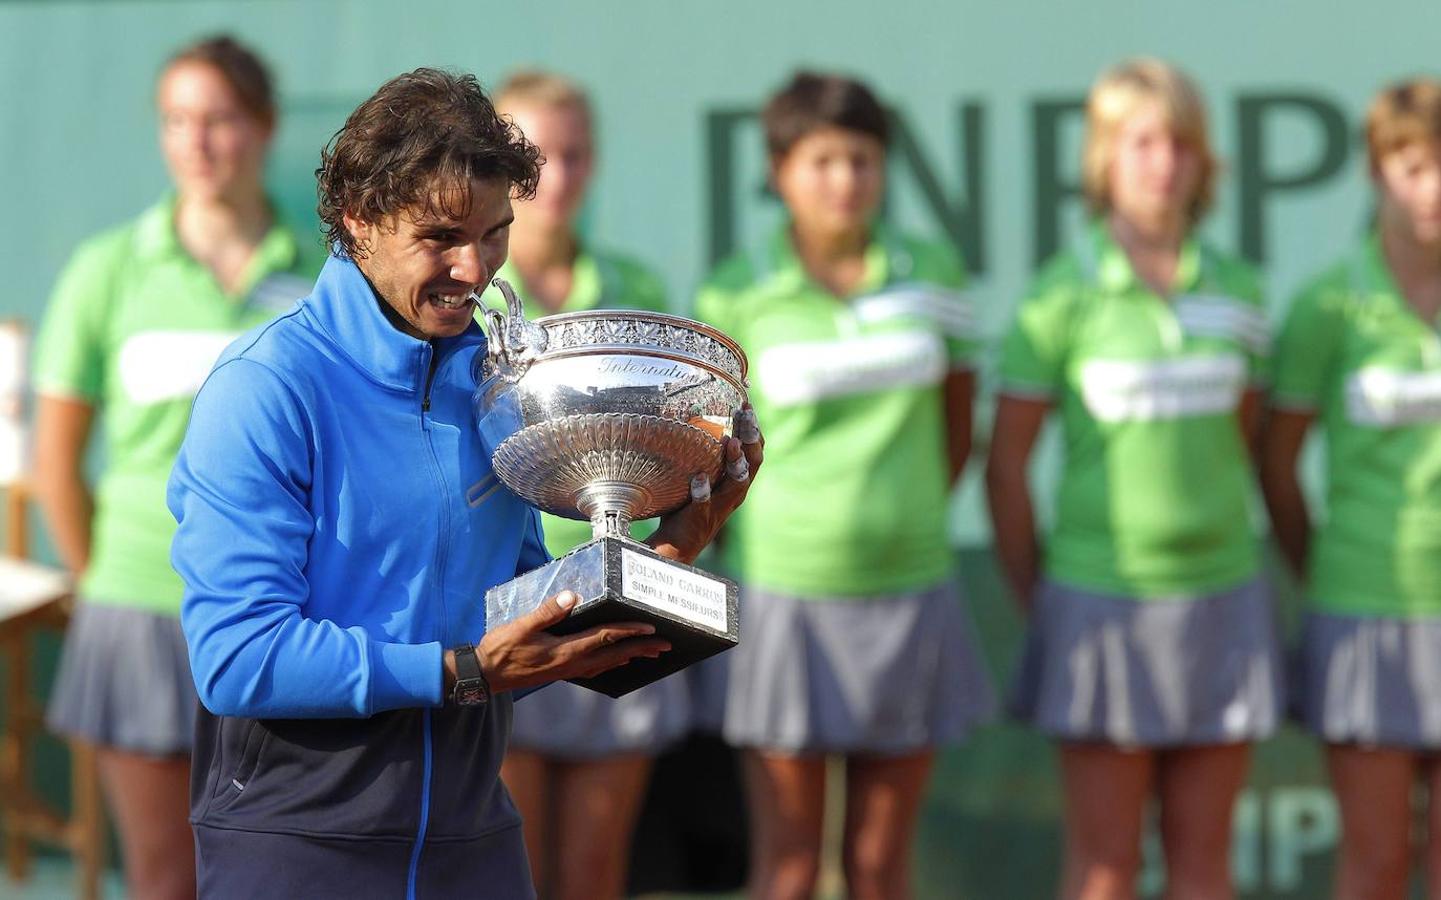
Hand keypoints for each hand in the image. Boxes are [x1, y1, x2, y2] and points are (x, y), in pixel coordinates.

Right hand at [465, 590, 670, 693]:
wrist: (485, 675)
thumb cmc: (501, 649)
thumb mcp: (521, 626)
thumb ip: (547, 611)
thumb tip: (572, 595)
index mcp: (566, 651)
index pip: (605, 638)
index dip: (629, 632)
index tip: (651, 628)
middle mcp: (572, 664)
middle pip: (614, 655)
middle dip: (642, 649)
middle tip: (666, 646)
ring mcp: (568, 671)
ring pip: (607, 664)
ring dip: (630, 657)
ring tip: (650, 654)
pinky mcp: (562, 672)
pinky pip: (595, 669)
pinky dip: (612, 664)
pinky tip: (616, 661)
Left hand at [646, 404, 763, 564]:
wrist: (676, 547)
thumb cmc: (687, 507)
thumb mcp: (700, 478)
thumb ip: (701, 457)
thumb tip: (687, 419)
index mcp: (736, 483)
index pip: (755, 453)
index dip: (755, 430)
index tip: (747, 405)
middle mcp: (734, 494)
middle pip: (753, 463)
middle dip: (752, 438)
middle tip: (746, 415)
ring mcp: (719, 507)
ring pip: (737, 483)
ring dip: (736, 463)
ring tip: (731, 443)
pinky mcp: (701, 518)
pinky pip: (705, 504)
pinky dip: (703, 491)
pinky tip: (699, 478)